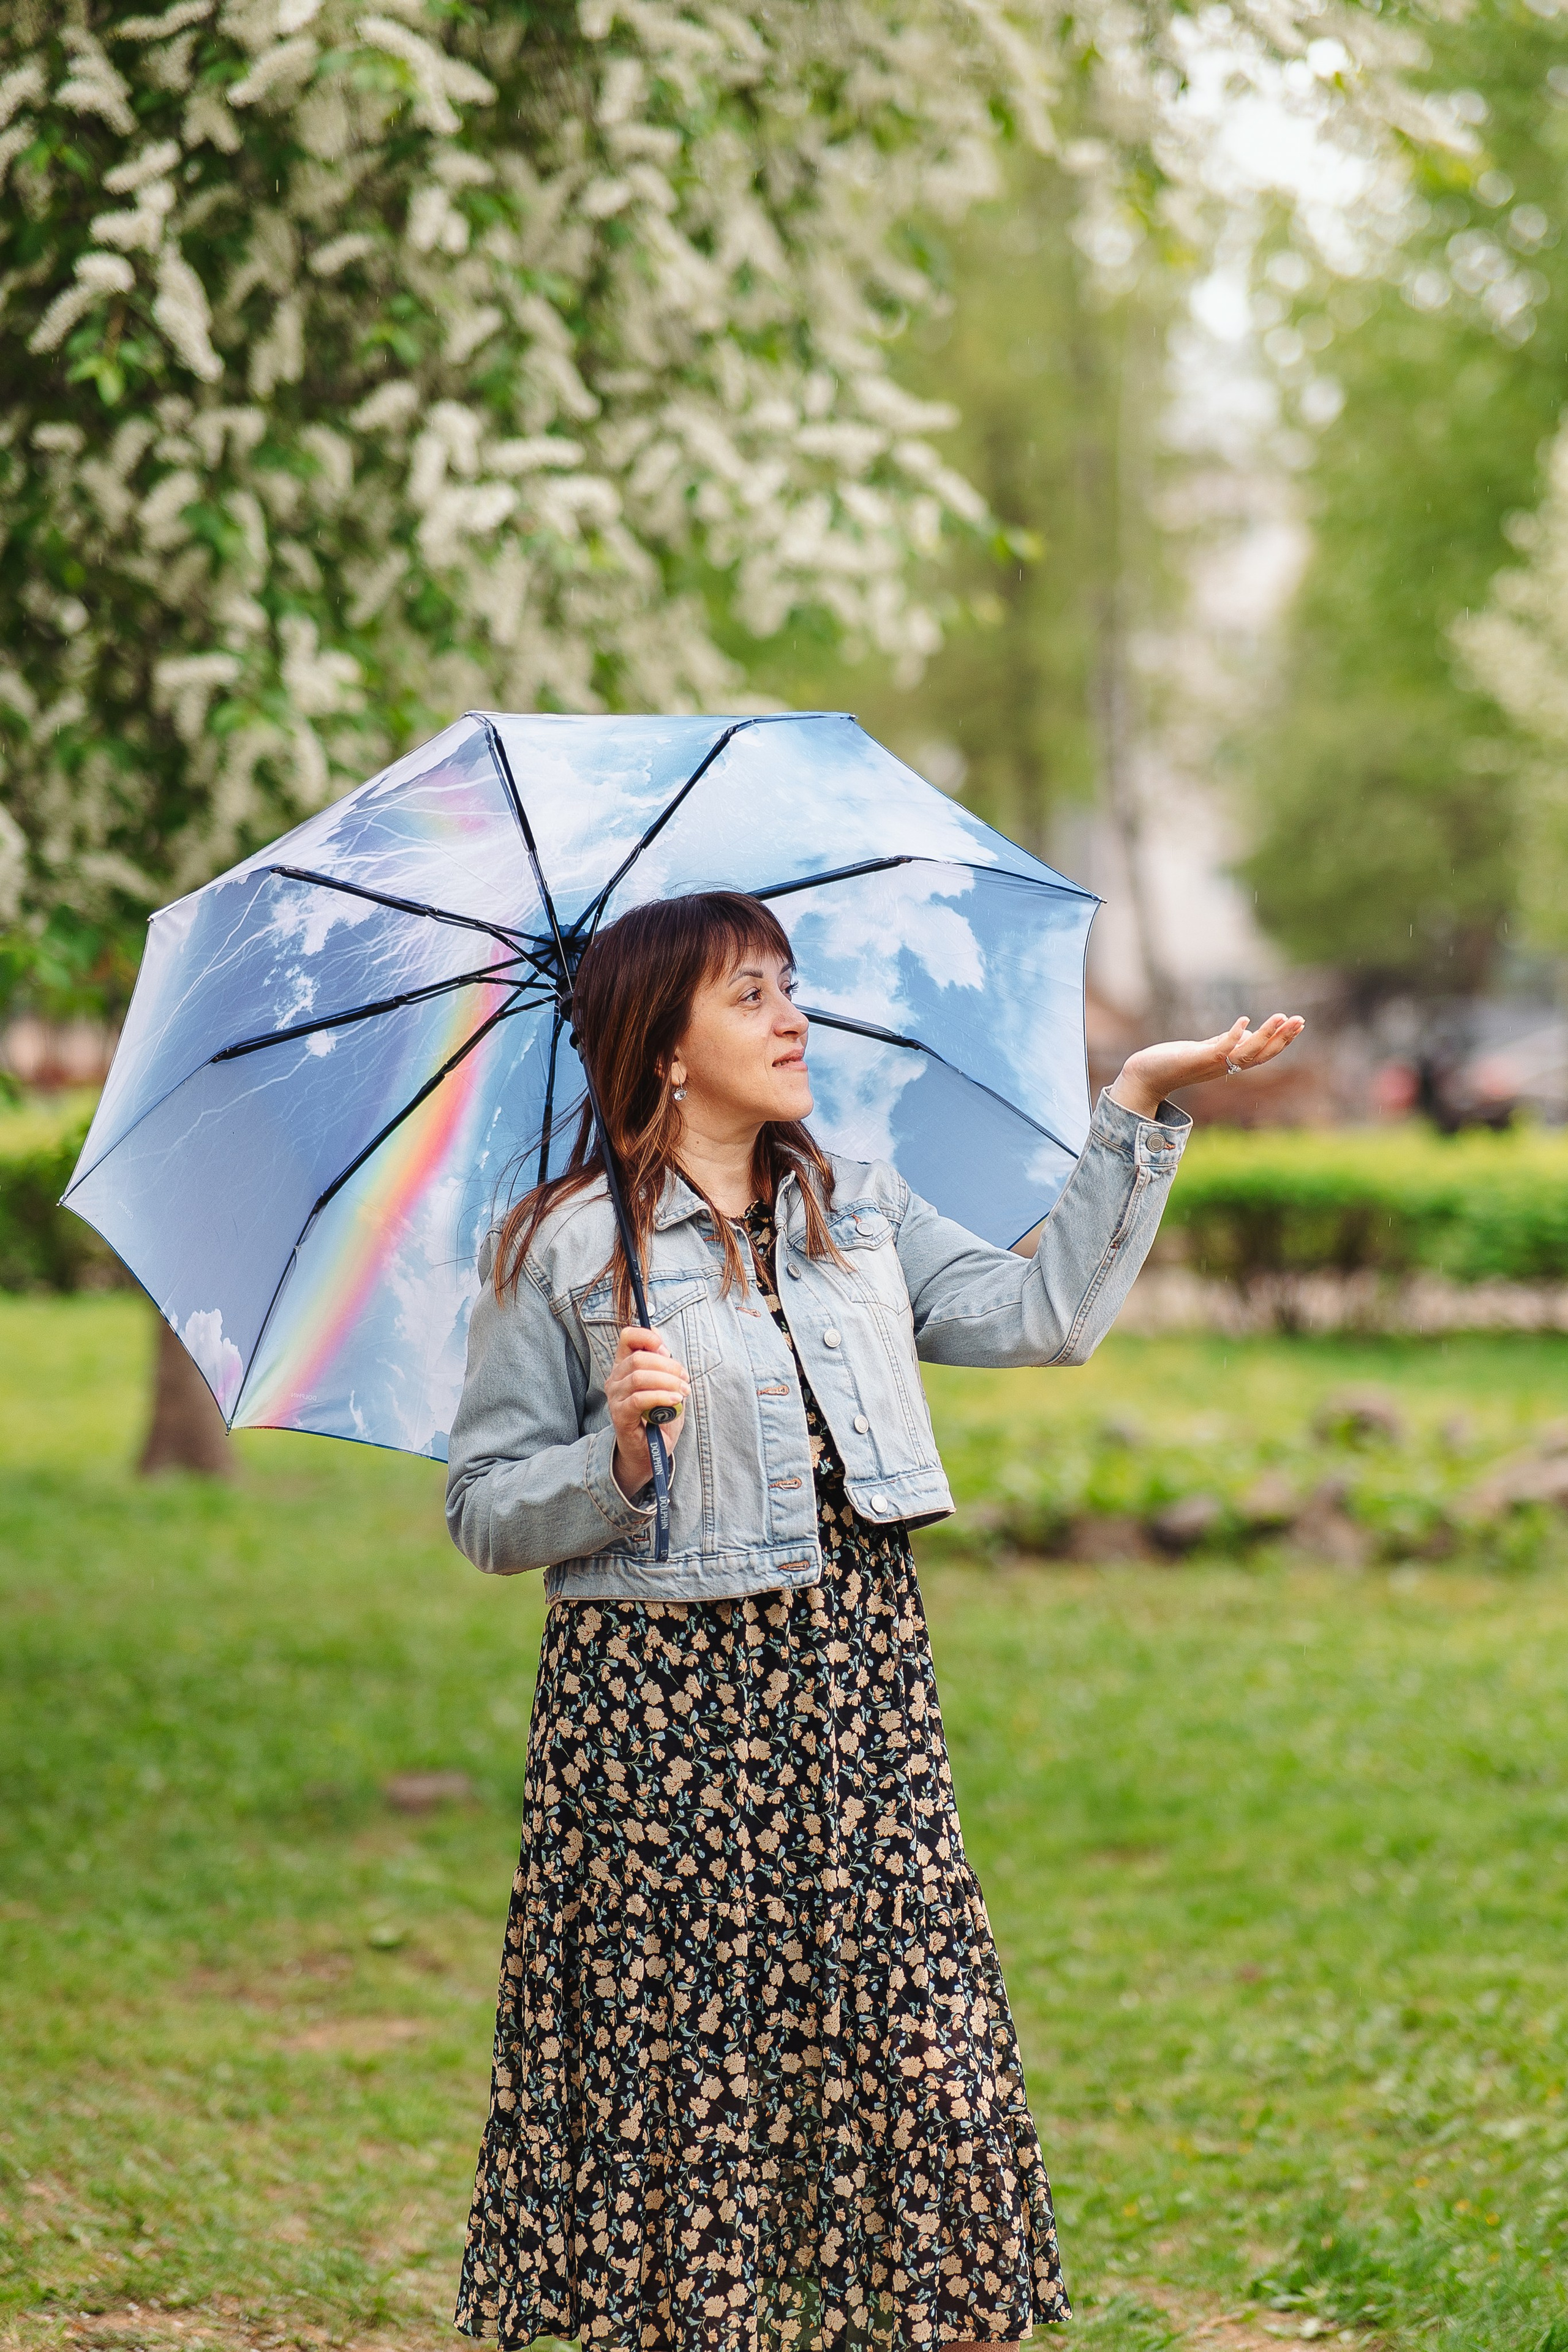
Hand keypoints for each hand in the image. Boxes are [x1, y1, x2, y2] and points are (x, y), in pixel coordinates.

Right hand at [606, 1325, 688, 1502]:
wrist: (649, 1451)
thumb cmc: (658, 1416)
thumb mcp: (665, 1385)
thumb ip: (662, 1363)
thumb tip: (659, 1340)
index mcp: (625, 1366)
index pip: (627, 1338)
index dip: (646, 1336)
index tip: (665, 1348)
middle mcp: (615, 1379)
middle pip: (638, 1358)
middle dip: (668, 1365)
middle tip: (685, 1379)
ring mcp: (615, 1398)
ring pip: (639, 1377)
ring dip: (667, 1381)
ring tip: (683, 1392)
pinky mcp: (620, 1415)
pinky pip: (639, 1399)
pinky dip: (661, 1396)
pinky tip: (675, 1401)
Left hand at [1108, 1013, 1305, 1119]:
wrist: (1145, 1076)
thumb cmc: (1175, 1063)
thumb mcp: (1207, 1050)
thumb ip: (1228, 1043)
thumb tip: (1249, 1033)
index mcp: (1229, 1064)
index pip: (1263, 1054)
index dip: (1282, 1041)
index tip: (1299, 1024)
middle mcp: (1224, 1067)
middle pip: (1261, 1055)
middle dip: (1282, 1038)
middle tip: (1300, 1020)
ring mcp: (1211, 1065)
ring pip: (1246, 1054)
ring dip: (1265, 1037)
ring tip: (1281, 1017)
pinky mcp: (1195, 1060)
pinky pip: (1220, 1050)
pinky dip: (1234, 1036)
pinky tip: (1245, 1019)